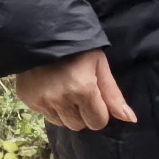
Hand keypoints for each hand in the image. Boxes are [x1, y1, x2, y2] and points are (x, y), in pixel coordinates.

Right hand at [10, 50, 139, 130]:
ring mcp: (42, 102)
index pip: (98, 122)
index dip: (100, 112)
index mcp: (83, 90)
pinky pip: (46, 116)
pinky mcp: (28, 101)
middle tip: (80, 94)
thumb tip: (130, 119)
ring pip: (62, 123)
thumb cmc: (77, 48)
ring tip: (65, 92)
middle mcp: (61, 100)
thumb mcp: (99, 65)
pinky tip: (51, 90)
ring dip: (67, 113)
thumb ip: (113, 94)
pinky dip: (52, 108)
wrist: (41, 34)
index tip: (95, 97)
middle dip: (83, 114)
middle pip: (79, 125)